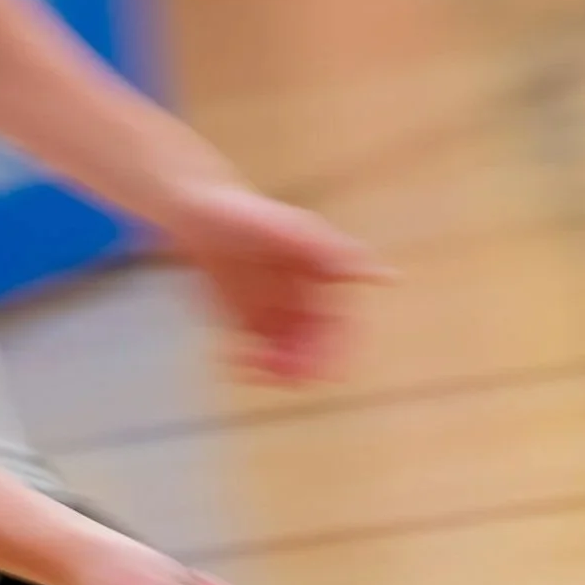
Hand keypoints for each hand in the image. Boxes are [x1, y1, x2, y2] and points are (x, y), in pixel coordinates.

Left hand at [160, 184, 391, 385]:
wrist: (194, 207)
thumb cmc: (244, 211)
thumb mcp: (293, 229)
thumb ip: (336, 252)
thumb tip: (389, 277)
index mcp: (324, 278)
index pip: (343, 325)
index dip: (340, 351)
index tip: (328, 371)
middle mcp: (303, 299)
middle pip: (316, 348)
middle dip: (303, 367)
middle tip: (282, 376)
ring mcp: (275, 312)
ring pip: (287, 359)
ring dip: (275, 373)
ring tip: (250, 368)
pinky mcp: (245, 320)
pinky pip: (256, 354)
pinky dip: (248, 365)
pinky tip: (232, 360)